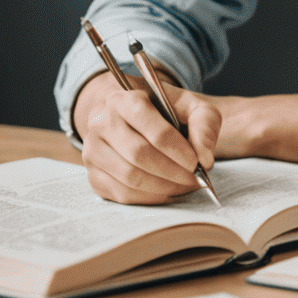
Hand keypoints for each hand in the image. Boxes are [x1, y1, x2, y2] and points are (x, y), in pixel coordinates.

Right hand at [72, 70, 221, 204]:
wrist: (130, 113)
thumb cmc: (165, 110)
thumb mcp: (191, 105)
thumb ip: (203, 125)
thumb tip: (205, 160)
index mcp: (126, 100)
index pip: (153, 130)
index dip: (177, 150)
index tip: (196, 162)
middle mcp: (102, 123)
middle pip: (139, 155)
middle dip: (172, 171)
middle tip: (194, 178)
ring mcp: (92, 150)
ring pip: (129, 177)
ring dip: (162, 187)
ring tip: (184, 185)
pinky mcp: (92, 174)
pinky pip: (120, 193)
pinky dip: (148, 197)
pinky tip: (167, 191)